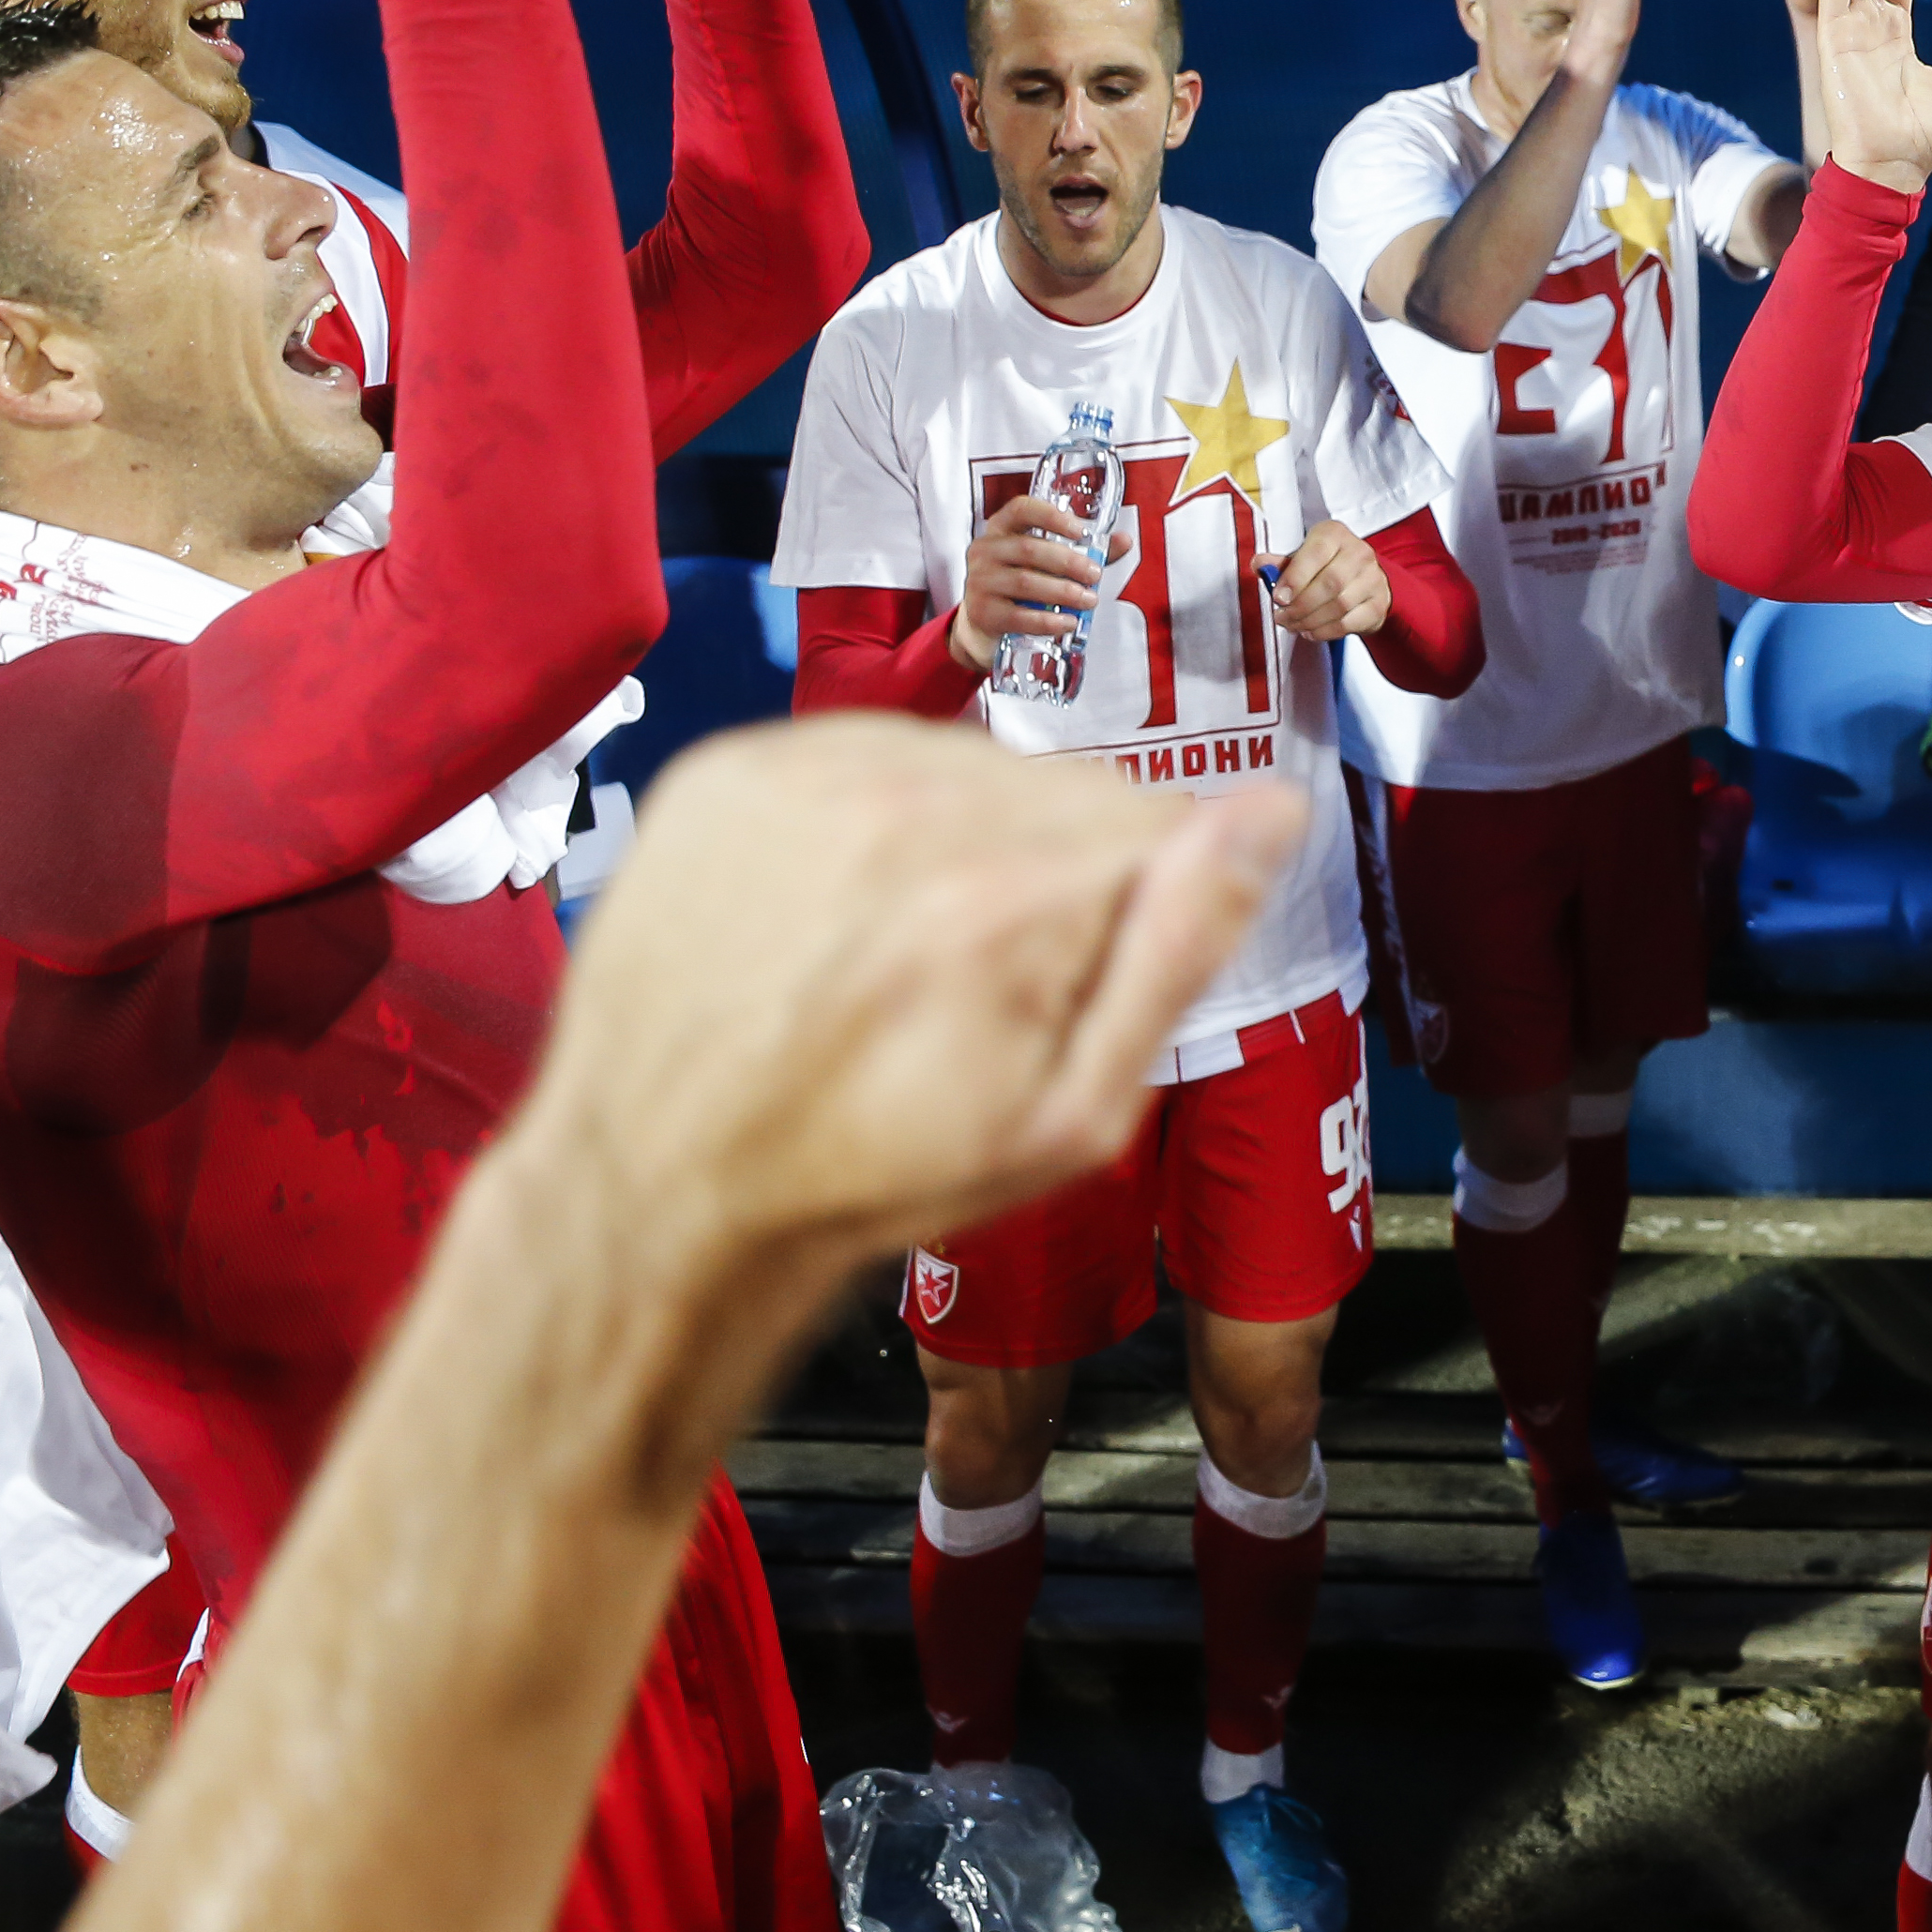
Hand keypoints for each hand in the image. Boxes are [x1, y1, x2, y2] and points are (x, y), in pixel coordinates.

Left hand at [508, 717, 1304, 1355]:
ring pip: (971, 764)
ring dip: (964, 837)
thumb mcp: (1072, 1116)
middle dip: (1057, 872)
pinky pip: (867, 750)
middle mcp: (909, 807)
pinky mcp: (736, 765)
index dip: (1144, 906)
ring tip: (901, 948)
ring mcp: (809, 774)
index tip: (1079, 976)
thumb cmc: (867, 1169)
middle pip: (1070, 788)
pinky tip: (840, 909)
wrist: (662, 1180)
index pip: (1168, 821)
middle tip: (981, 981)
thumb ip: (1182, 953)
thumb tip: (1270, 812)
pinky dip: (872, 816)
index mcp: (1009, 899)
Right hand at [949, 493, 1129, 675]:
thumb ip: (1085, 550)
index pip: (1022, 509)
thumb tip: (1124, 541)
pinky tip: (1068, 622)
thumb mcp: (1046, 561)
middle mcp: (986, 550)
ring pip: (1026, 582)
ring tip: (1088, 600)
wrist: (985, 622)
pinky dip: (1048, 621)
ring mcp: (981, 582)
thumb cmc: (1020, 583)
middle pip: (1030, 549)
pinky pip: (1019, 616)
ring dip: (1063, 592)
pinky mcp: (984, 613)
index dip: (1052, 516)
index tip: (1080, 530)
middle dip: (1069, 562)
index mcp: (1002, 528)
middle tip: (1094, 575)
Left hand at [1267, 520, 1389, 642]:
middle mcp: (1358, 553)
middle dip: (1301, 605)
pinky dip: (1325, 631)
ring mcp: (1372, 579)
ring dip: (1310, 620)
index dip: (1295, 577)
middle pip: (1330, 583)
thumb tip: (1259, 564)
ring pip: (1339, 605)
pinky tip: (1311, 630)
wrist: (1365, 581)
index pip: (1316, 553)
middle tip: (1282, 616)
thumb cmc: (1329, 565)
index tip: (1279, 597)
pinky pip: (1349, 623)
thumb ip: (1282, 563)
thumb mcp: (1303, 557)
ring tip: (1293, 624)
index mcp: (1335, 534)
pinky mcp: (1377, 604)